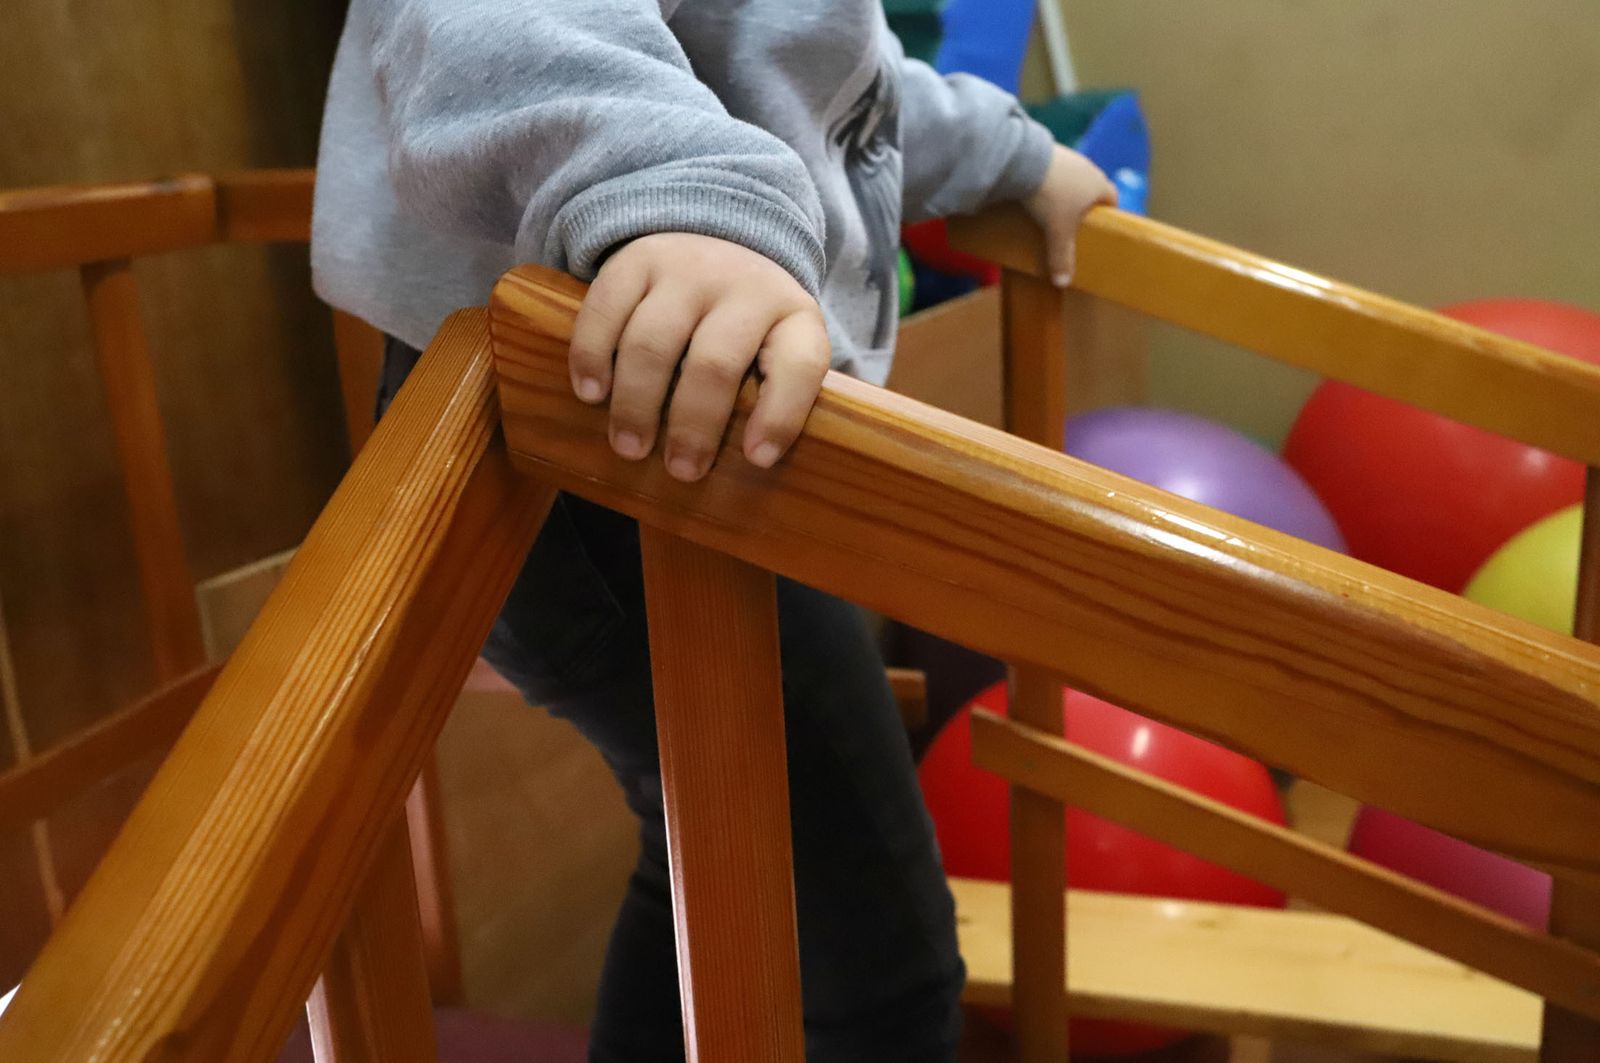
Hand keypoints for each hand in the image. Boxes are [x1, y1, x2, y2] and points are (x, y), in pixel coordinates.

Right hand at [567, 233, 830, 482]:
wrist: (720, 240)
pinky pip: (606, 311)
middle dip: (694, 426)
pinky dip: (592, 357)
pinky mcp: (636, 261)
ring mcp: (687, 269)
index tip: (758, 459)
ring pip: (653, 342)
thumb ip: (774, 395)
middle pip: (715, 364)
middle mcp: (744, 288)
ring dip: (636, 403)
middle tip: (681, 470)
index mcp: (792, 318)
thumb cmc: (751, 324)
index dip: (780, 416)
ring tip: (630, 446)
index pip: (799, 365)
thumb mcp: (783, 348)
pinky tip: (592, 393)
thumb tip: (747, 467)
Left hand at [1022, 145, 1117, 288]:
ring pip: (1073, 177)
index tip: (1100, 224)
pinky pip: (1054, 169)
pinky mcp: (1048, 150)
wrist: (1025, 160)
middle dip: (1086, 202)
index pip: (1112, 198)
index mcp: (1098, 185)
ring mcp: (1068, 157)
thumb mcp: (1057, 231)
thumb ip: (1062, 256)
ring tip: (1053, 207)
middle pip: (1092, 187)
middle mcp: (1088, 168)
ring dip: (1066, 189)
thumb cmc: (1051, 197)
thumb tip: (1063, 283)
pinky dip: (1049, 180)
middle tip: (1075, 220)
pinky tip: (1037, 190)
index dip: (1108, 211)